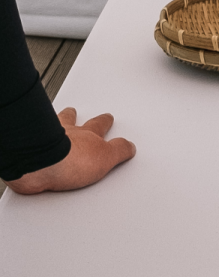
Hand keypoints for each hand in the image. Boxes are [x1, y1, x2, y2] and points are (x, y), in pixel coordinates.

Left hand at [5, 108, 135, 193]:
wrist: (41, 164)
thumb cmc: (69, 160)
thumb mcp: (106, 157)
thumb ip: (119, 150)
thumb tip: (128, 146)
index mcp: (88, 135)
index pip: (100, 126)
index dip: (105, 122)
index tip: (109, 119)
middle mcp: (67, 133)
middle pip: (75, 121)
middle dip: (79, 117)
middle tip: (76, 111)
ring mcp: (48, 139)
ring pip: (56, 123)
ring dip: (61, 119)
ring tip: (63, 116)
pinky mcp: (32, 150)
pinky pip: (37, 137)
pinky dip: (38, 134)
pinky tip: (37, 139)